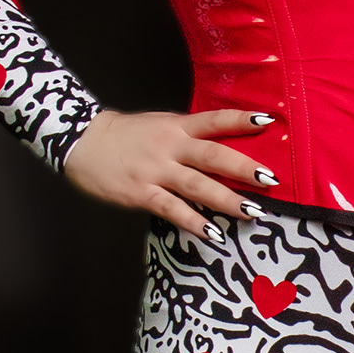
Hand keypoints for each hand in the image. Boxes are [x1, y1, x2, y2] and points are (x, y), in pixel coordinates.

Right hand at [62, 106, 276, 236]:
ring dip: (226, 199)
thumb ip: (189, 133)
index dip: (241, 119)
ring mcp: (156, 170)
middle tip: (271, 180)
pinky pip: (171, 209)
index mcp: (177, 126)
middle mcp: (170, 146)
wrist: (83, 142)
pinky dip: (193, 222)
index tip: (268, 121)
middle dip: (243, 168)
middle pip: (212, 154)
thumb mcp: (160, 124)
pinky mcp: (141, 192)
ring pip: (197, 184)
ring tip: (252, 212)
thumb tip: (224, 143)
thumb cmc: (127, 136)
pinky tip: (213, 233)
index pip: (214, 119)